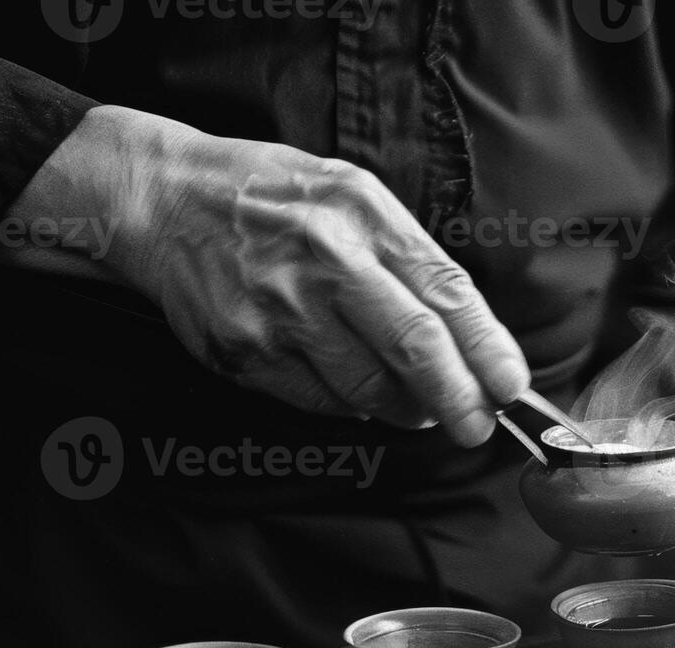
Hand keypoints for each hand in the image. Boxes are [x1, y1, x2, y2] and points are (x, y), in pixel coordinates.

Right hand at [6, 106, 529, 446]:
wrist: (162, 200)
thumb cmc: (269, 195)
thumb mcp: (350, 193)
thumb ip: (408, 254)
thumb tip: (469, 330)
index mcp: (360, 216)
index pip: (444, 294)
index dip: (486, 349)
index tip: (512, 386)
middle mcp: (322, 264)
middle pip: (414, 349)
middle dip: (459, 399)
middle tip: (477, 427)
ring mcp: (280, 314)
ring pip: (368, 390)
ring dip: (405, 409)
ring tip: (417, 405)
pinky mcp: (245, 353)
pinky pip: (318, 402)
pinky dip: (350, 407)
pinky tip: (356, 391)